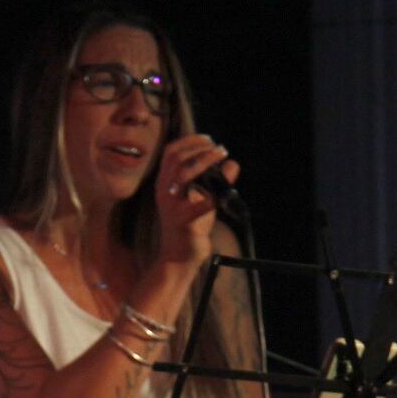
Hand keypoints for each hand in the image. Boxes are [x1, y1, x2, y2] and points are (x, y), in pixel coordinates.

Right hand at [151, 132, 236, 268]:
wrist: (178, 257)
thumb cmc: (190, 226)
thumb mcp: (203, 199)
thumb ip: (216, 181)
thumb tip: (232, 163)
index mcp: (165, 183)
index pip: (171, 152)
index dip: (190, 141)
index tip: (209, 140)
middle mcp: (164, 191)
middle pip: (177, 158)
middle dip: (199, 148)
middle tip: (220, 149)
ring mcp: (171, 206)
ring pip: (184, 174)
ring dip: (204, 161)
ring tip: (222, 158)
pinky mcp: (182, 222)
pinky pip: (198, 205)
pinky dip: (212, 198)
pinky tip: (222, 196)